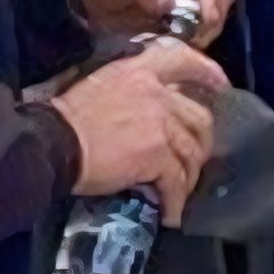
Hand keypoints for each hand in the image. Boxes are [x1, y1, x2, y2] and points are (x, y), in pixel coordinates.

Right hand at [53, 38, 228, 223]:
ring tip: (178, 192)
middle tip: (195, 158)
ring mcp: (160, 123)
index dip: (207, 72)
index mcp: (138, 70)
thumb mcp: (97, 86)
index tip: (220, 85)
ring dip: (188, 176)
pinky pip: (177, 181)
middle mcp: (155, 92)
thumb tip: (143, 113)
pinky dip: (176, 201)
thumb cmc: (64, 118)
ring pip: (192, 152)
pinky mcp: (157, 155)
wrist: (53, 143)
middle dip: (202, 141)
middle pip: (198, 116)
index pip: (181, 59)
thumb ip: (128, 91)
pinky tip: (170, 214)